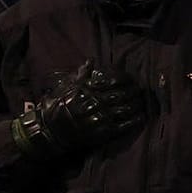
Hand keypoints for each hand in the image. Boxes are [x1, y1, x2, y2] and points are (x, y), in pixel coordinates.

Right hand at [12, 62, 143, 158]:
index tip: (132, 80)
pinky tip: (141, 117)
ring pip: (125, 109)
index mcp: (88, 91)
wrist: (50, 131)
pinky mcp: (103, 132)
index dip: (126, 81)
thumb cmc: (57, 107)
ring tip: (142, 102)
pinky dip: (134, 121)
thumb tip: (92, 60)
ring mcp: (100, 118)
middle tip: (140, 91)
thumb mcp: (66, 87)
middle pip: (122, 95)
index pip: (113, 82)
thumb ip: (82, 74)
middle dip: (134, 92)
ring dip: (136, 105)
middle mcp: (95, 103)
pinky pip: (123, 125)